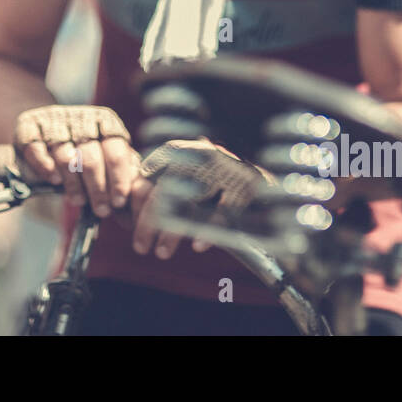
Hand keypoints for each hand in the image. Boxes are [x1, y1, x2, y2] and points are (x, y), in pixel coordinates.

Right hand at [13, 105, 138, 216]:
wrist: (45, 132)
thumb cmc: (82, 152)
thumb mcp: (105, 158)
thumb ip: (121, 173)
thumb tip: (137, 198)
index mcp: (105, 122)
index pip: (115, 151)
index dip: (119, 179)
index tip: (119, 201)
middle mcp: (81, 118)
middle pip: (91, 157)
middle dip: (98, 188)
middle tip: (101, 209)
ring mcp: (54, 121)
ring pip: (65, 156)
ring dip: (73, 183)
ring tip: (78, 200)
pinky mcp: (29, 125)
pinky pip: (36, 148)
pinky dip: (45, 167)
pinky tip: (54, 181)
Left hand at [130, 139, 271, 260]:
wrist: (270, 179)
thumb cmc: (221, 182)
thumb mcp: (192, 171)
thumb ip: (164, 179)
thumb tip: (132, 200)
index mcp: (184, 150)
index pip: (149, 176)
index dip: (137, 204)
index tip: (131, 228)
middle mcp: (201, 154)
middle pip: (165, 190)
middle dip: (149, 222)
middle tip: (141, 248)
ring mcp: (224, 168)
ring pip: (189, 202)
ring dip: (172, 231)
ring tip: (161, 252)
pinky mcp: (245, 184)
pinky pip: (223, 210)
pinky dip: (209, 229)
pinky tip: (198, 245)